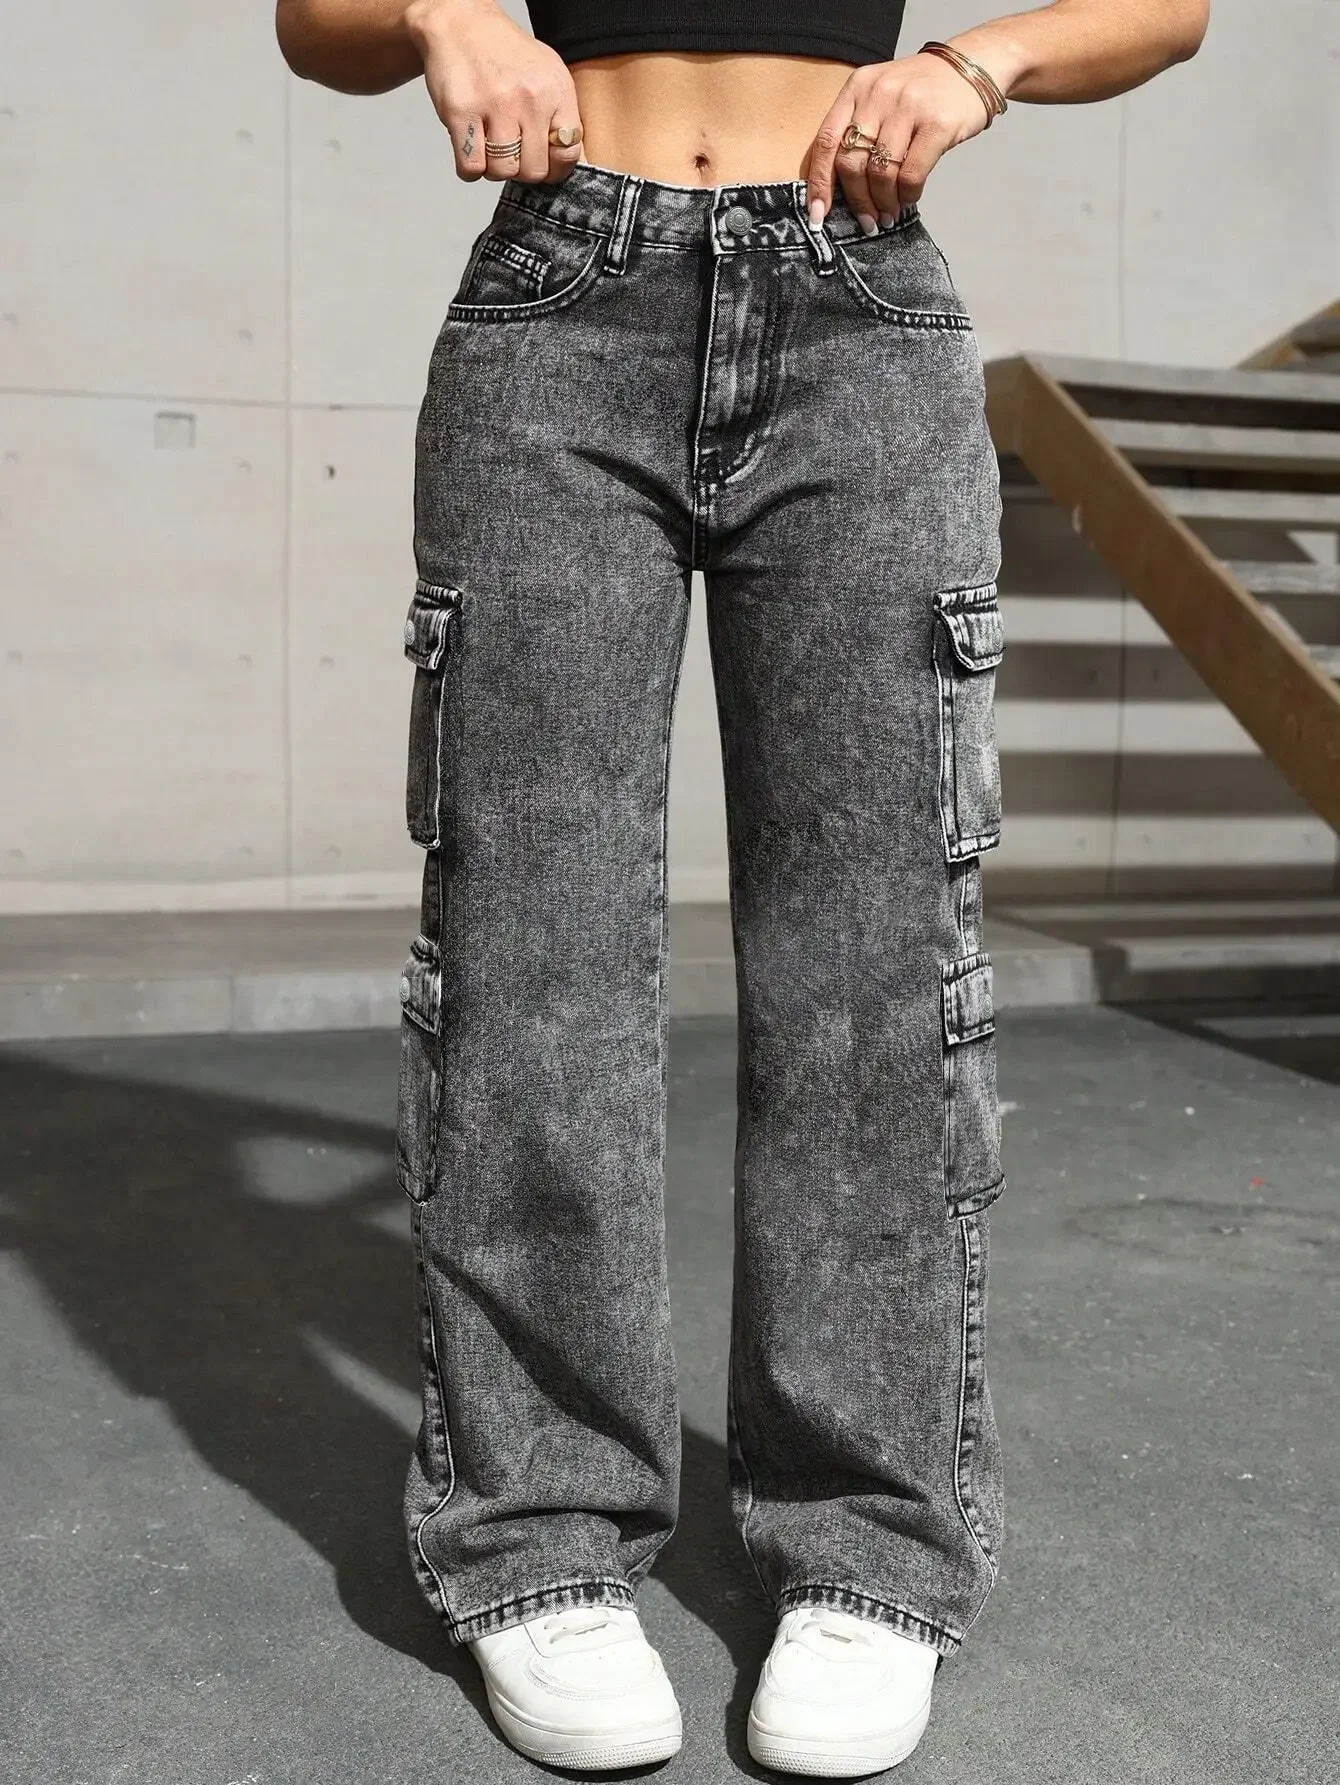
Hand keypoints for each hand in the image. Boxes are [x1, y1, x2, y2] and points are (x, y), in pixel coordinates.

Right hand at [405, 0, 583, 183]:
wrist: (462, 23)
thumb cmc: (505, 56)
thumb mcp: (547, 75)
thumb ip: (561, 117)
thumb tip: (567, 164)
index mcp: (556, 90)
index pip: (568, 152)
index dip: (555, 169)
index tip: (543, 165)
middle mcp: (530, 97)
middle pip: (533, 171)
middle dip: (520, 169)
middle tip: (510, 152)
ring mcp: (495, 104)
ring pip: (502, 172)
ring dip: (493, 168)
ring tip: (489, 147)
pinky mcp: (461, 111)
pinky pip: (471, 167)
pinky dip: (469, 168)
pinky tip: (471, 148)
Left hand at [803, 50, 995, 230]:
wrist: (972, 67)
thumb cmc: (922, 93)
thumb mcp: (881, 97)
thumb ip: (858, 129)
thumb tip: (840, 190)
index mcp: (857, 88)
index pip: (826, 142)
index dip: (819, 184)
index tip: (818, 215)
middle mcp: (879, 93)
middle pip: (851, 163)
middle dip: (857, 200)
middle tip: (868, 220)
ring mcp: (908, 106)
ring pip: (880, 173)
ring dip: (884, 202)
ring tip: (890, 213)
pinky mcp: (936, 123)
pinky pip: (911, 174)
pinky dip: (908, 195)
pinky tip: (910, 198)